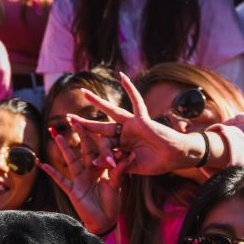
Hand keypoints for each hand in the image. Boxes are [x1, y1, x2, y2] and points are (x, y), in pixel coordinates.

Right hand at [38, 122, 129, 233]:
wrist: (104, 220)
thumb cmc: (112, 203)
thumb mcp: (116, 184)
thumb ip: (120, 170)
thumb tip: (131, 155)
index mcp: (102, 167)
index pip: (98, 147)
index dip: (96, 135)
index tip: (94, 120)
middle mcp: (89, 170)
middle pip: (83, 149)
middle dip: (78, 134)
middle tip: (73, 119)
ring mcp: (79, 178)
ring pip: (70, 159)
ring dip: (63, 148)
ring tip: (56, 134)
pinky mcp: (72, 189)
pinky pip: (59, 178)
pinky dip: (50, 171)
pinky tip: (41, 163)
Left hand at [68, 72, 205, 177]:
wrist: (175, 157)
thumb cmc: (157, 163)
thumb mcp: (131, 166)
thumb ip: (114, 164)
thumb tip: (94, 162)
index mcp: (122, 146)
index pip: (103, 146)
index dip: (98, 153)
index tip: (92, 158)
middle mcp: (124, 133)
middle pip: (101, 127)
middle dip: (85, 123)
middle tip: (69, 118)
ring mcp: (132, 125)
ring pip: (112, 111)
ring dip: (98, 102)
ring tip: (84, 92)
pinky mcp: (142, 119)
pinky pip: (136, 101)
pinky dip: (130, 88)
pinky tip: (122, 76)